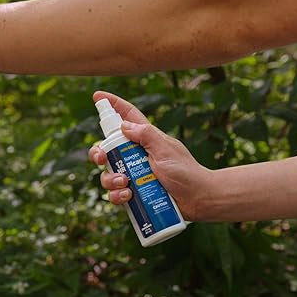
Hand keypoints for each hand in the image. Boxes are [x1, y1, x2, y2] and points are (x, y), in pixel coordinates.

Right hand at [88, 91, 212, 221]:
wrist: (198, 199)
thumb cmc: (186, 172)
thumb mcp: (165, 150)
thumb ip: (146, 135)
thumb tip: (124, 125)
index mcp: (147, 139)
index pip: (127, 116)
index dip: (113, 105)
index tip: (97, 96)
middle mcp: (137, 155)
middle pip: (108, 149)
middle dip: (98, 153)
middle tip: (102, 158)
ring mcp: (134, 175)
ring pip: (108, 174)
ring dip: (110, 179)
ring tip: (125, 183)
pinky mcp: (134, 193)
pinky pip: (115, 194)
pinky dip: (117, 195)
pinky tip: (127, 196)